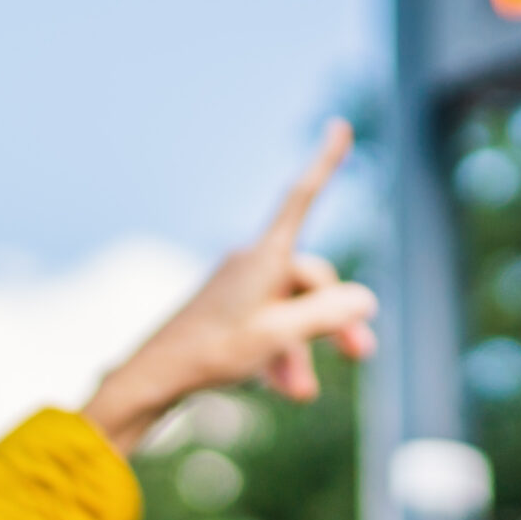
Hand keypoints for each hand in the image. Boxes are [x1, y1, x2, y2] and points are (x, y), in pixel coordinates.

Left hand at [81, 120, 378, 454]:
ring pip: (291, 309)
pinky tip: (287, 388)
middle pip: (312, 280)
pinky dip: (283, 353)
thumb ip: (326, 316)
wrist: (153, 377)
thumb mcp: (277, 336)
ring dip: (305, 347)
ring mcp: (240, 287)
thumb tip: (367, 299)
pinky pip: (270, 323)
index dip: (324, 163)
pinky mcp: (229, 310)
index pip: (301, 199)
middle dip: (335, 318)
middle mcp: (253, 264)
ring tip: (304, 392)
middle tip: (360, 354)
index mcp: (263, 257)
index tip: (339, 127)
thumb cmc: (211, 352)